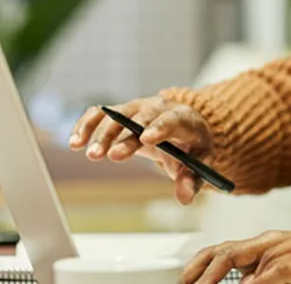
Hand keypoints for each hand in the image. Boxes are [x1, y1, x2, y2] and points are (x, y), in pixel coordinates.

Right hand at [70, 96, 213, 204]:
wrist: (181, 129)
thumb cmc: (190, 146)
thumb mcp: (199, 162)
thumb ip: (192, 180)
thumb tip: (184, 197)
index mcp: (184, 118)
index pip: (173, 119)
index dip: (159, 127)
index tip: (146, 139)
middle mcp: (158, 108)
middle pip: (140, 118)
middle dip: (125, 137)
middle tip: (110, 156)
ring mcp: (137, 108)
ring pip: (116, 114)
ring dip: (102, 133)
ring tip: (91, 155)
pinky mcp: (119, 111)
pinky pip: (99, 114)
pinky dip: (86, 125)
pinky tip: (75, 142)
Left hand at [181, 219, 290, 283]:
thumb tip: (265, 277)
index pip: (269, 241)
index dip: (232, 256)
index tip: (204, 272)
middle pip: (258, 244)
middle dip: (216, 263)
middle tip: (191, 280)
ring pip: (264, 258)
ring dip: (231, 275)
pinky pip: (277, 273)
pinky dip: (257, 281)